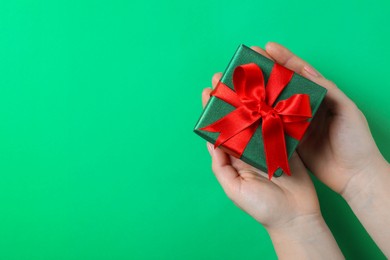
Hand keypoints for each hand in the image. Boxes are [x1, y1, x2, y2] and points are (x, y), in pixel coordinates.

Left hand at [201, 53, 319, 228]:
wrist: (296, 218)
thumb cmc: (263, 208)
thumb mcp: (234, 190)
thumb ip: (221, 166)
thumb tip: (211, 142)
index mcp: (234, 158)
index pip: (220, 129)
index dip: (213, 110)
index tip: (209, 90)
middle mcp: (249, 148)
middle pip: (238, 117)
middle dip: (230, 97)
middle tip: (225, 76)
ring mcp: (268, 144)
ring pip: (257, 115)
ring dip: (251, 97)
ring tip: (246, 78)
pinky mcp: (287, 143)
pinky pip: (279, 122)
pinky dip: (274, 107)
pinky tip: (270, 91)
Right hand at [258, 42, 388, 198]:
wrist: (354, 175)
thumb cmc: (356, 140)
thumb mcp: (346, 109)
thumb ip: (328, 90)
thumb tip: (306, 71)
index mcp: (317, 96)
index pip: (298, 72)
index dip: (283, 59)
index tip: (266, 48)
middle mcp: (302, 107)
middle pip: (280, 87)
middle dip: (263, 73)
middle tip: (246, 65)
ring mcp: (293, 124)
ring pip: (271, 106)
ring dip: (256, 96)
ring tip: (240, 86)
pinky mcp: (287, 141)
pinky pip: (270, 127)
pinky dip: (258, 120)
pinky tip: (246, 113)